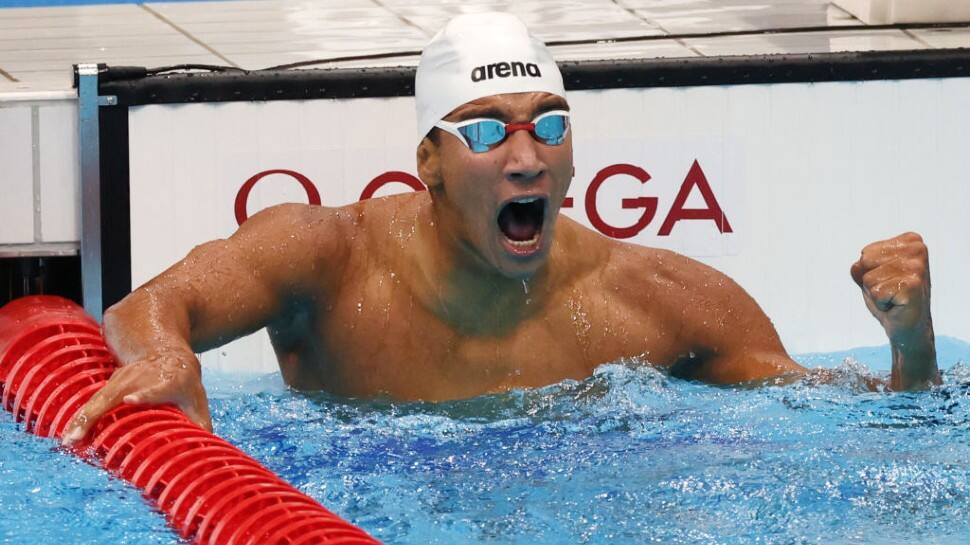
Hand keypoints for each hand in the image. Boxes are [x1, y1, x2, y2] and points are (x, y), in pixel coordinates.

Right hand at [61, 349, 211, 445]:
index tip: (129, 400)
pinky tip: (70, 436)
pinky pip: (93, 403)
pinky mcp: (111, 384)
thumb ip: (199, 423)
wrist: (167, 354)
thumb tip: (203, 450)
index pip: (156, 388)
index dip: (144, 394)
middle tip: (79, 435)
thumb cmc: (184, 382)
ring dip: (81, 419)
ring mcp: (122, 379)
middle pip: (114, 396)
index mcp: (168, 382)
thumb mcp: (197, 399)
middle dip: (95, 414)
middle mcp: (140, 378)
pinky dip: (80, 418)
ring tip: (69, 440)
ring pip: (98, 400)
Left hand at [850, 232, 931, 343]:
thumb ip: (860, 265)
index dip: (871, 271)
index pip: (866, 252)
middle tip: (890, 291)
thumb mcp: (870, 275)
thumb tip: (857, 265)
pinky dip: (881, 303)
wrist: (908, 326)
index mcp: (910, 241)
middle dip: (871, 281)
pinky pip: (875, 292)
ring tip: (893, 298)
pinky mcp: (913, 285)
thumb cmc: (890, 297)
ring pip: (869, 278)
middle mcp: (917, 250)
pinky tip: (896, 305)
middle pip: (866, 261)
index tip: (889, 281)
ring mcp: (917, 267)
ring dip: (876, 293)